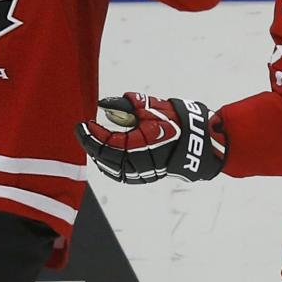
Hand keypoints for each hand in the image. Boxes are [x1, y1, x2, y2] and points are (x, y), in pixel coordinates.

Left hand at [74, 92, 226, 183]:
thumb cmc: (176, 124)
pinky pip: (119, 173)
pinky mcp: (143, 177)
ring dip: (98, 154)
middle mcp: (137, 163)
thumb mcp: (153, 109)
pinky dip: (108, 164)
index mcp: (138, 146)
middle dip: (91, 143)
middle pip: (104, 157)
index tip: (84, 123)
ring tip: (91, 140)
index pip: (107, 142)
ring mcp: (140, 173)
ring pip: (110, 168)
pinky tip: (103, 155)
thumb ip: (130, 105)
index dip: (92, 133)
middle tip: (84, 130)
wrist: (197, 145)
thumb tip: (105, 103)